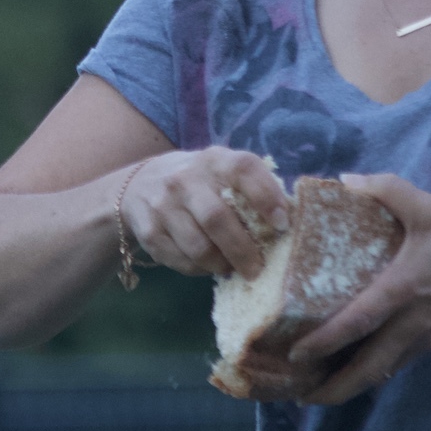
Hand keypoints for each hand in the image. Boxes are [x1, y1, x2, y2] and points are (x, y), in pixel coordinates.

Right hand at [120, 147, 290, 278]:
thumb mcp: (221, 171)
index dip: (266, 196)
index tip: (283, 224)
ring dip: (221, 264)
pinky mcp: (149, 231)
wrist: (139, 184)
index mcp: (213, 161)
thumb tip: (290, 222)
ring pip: (198, 247)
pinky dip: (200, 270)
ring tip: (232, 268)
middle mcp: (184, 179)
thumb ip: (251, 188)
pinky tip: (207, 264)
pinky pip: (181, 261)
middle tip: (258, 269)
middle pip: (217, 219)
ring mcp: (162, 205)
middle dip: (244, 251)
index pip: (243, 169)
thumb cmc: (199, 182)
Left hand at [289, 173, 430, 404]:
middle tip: (299, 399)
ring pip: (381, 372)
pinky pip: (395, 364)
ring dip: (349, 387)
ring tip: (316, 395)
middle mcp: (409, 322)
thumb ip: (386, 188)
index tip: (295, 354)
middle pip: (368, 367)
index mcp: (402, 290)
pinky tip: (353, 374)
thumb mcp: (429, 207)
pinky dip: (371, 374)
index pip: (358, 321)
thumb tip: (347, 179)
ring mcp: (422, 338)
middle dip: (334, 388)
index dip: (325, 340)